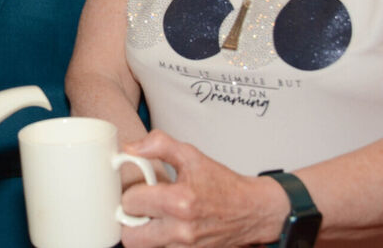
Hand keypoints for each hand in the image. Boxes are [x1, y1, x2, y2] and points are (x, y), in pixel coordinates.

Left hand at [116, 130, 286, 247]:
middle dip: (129, 220)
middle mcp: (182, 229)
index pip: (130, 202)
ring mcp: (186, 247)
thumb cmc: (223, 184)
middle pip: (130, 236)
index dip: (130, 193)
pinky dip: (158, 243)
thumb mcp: (191, 155)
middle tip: (138, 210)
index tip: (138, 190)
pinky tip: (164, 229)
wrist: (253, 210)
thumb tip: (130, 149)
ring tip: (153, 219)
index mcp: (179, 200)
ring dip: (143, 234)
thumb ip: (158, 145)